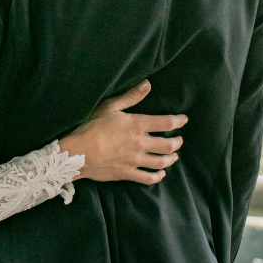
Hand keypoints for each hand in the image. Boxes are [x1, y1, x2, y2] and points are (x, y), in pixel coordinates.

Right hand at [59, 80, 187, 184]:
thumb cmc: (91, 126)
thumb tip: (147, 84)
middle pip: (168, 145)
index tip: (184, 120)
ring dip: (171, 159)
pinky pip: (149, 178)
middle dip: (177, 142)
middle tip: (179, 140)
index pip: (166, 123)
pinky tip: (160, 174)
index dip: (178, 121)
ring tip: (173, 156)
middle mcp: (140, 143)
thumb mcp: (110, 106)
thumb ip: (131, 96)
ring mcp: (135, 160)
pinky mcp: (128, 173)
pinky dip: (158, 176)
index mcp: (137, 125)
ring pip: (161, 162)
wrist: (79, 152)